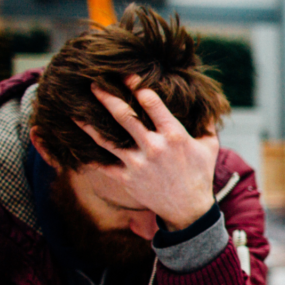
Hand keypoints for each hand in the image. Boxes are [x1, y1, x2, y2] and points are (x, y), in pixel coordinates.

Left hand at [82, 79, 218, 230]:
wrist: (189, 210)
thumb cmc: (200, 174)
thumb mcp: (210, 146)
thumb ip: (207, 122)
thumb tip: (208, 100)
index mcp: (174, 135)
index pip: (151, 102)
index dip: (136, 85)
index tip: (125, 74)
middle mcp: (154, 147)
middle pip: (124, 116)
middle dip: (106, 96)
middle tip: (93, 82)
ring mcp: (138, 164)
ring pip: (106, 139)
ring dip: (89, 123)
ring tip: (74, 110)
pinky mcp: (127, 179)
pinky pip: (103, 165)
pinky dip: (88, 155)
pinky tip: (74, 144)